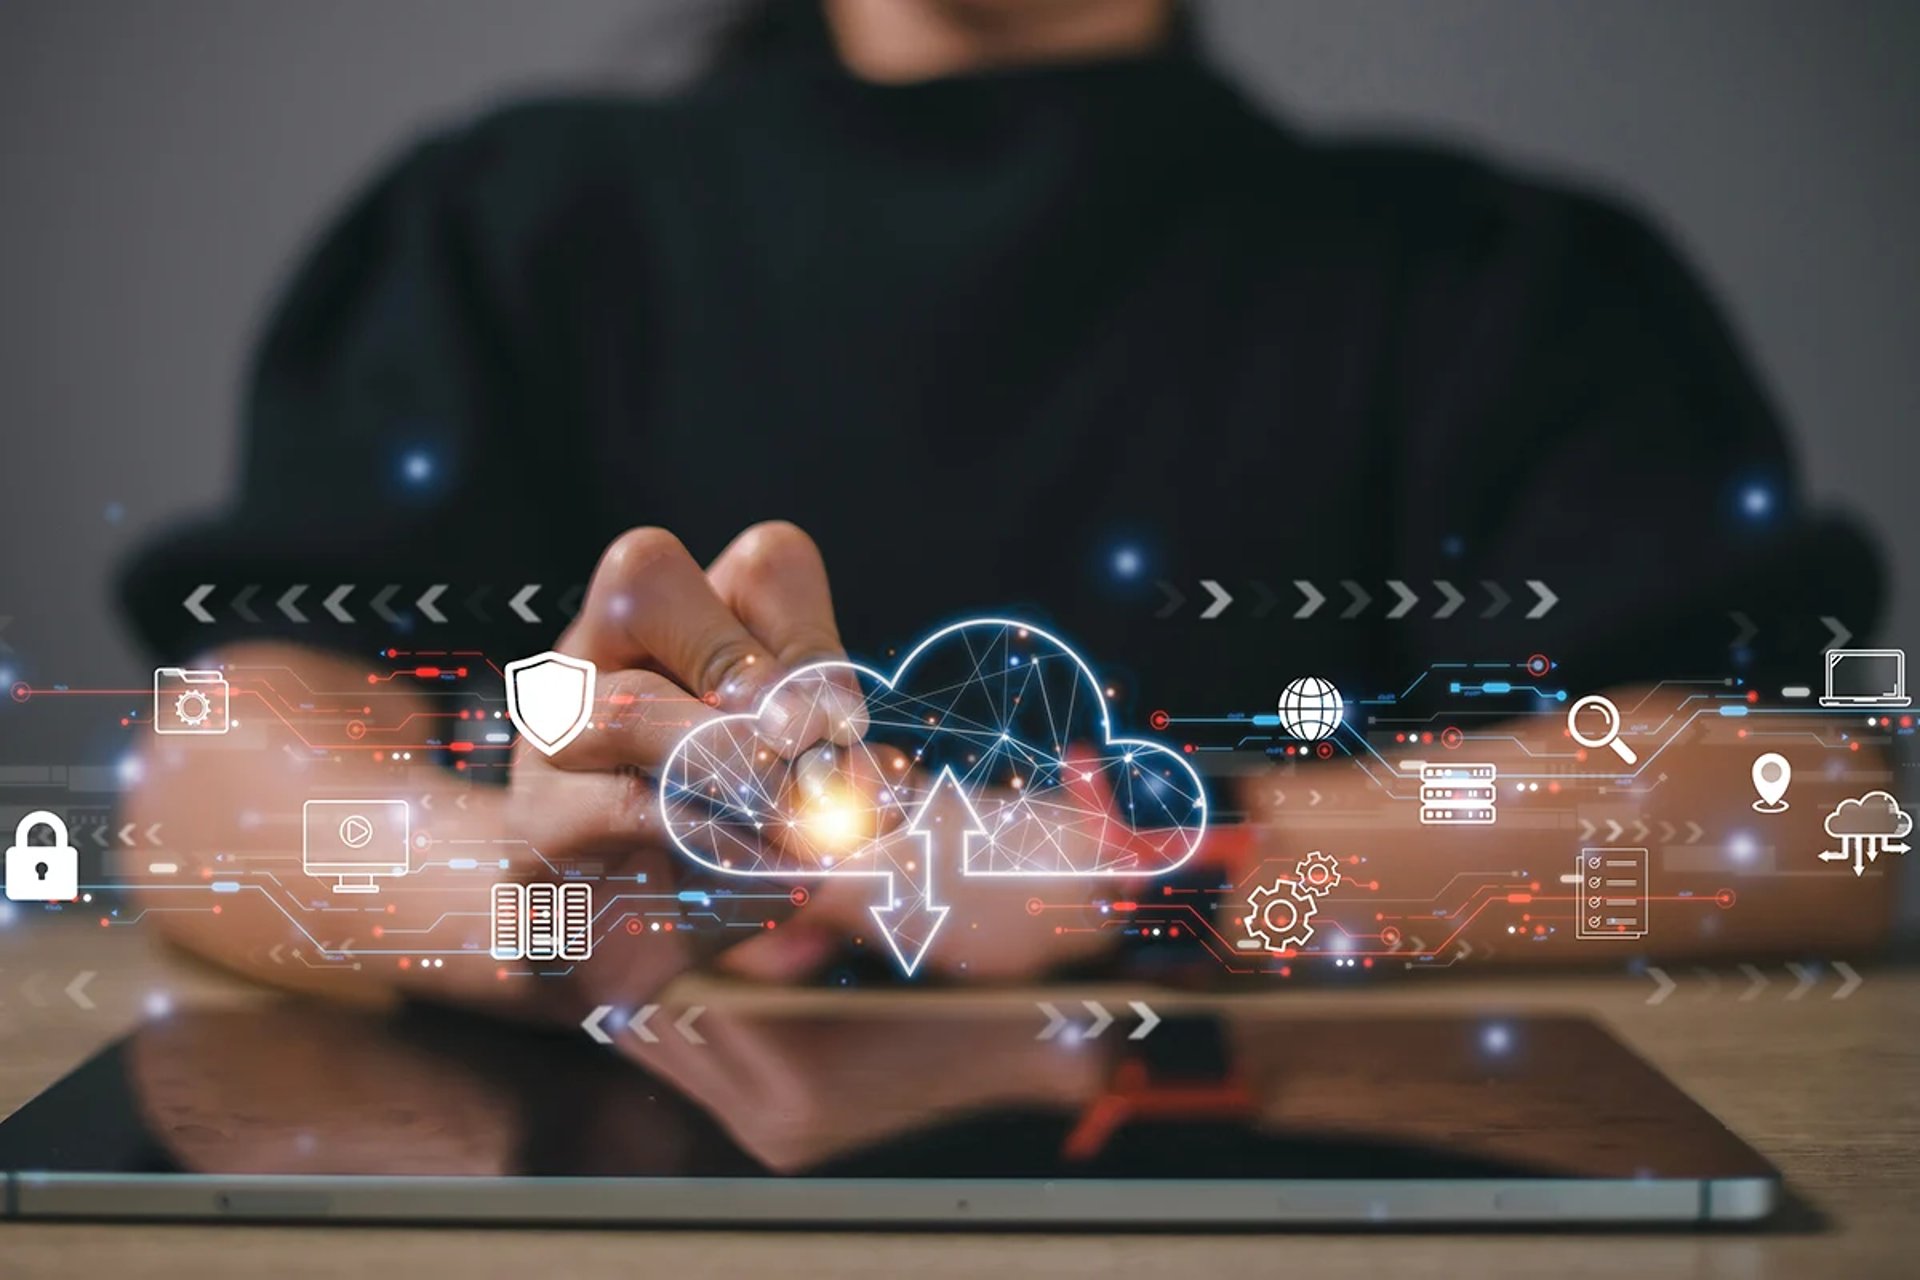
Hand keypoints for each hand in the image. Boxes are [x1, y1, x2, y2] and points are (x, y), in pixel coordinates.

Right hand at [501, 521, 862, 1010]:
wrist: (629, 952)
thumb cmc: (725, 851)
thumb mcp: (800, 802)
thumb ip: (838, 778)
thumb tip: (884, 783)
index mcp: (693, 626)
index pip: (764, 565)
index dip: (813, 639)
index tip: (845, 729)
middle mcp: (610, 651)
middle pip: (652, 578)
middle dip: (746, 667)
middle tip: (802, 744)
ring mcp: (558, 727)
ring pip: (630, 701)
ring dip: (729, 762)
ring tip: (788, 823)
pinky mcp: (538, 819)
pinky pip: (619, 807)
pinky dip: (701, 838)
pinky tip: (746, 870)